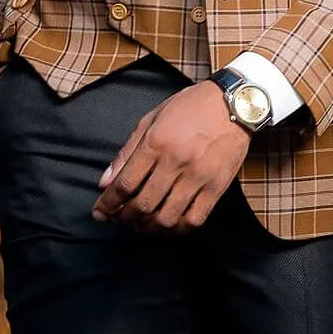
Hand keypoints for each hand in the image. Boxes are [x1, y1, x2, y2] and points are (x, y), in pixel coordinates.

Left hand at [91, 80, 250, 233]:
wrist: (233, 104)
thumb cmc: (190, 107)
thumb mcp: (151, 119)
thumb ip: (127, 151)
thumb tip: (106, 181)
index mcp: (156, 141)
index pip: (125, 183)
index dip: (108, 203)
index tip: (99, 213)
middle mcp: (176, 161)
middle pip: (143, 204)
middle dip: (125, 218)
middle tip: (118, 219)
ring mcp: (198, 176)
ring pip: (167, 217)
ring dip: (149, 227)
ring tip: (140, 224)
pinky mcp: (217, 187)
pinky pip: (194, 219)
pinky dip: (178, 229)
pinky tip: (168, 225)